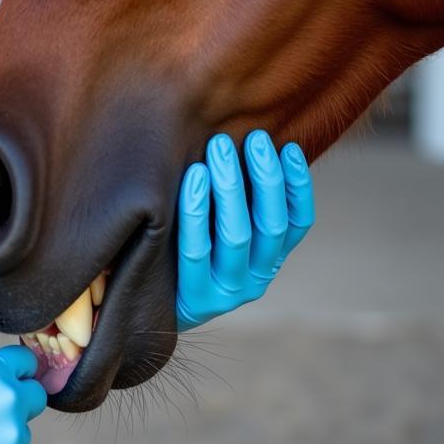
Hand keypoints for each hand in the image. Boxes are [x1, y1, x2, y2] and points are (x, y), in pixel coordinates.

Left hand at [176, 131, 314, 330]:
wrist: (145, 306)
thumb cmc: (181, 249)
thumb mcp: (217, 228)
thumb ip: (236, 199)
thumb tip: (250, 144)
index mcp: (268, 261)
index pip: (297, 223)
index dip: (298, 186)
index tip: (289, 148)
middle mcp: (255, 280)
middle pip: (270, 224)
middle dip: (264, 177)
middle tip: (253, 138)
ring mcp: (226, 292)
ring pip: (237, 234)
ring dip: (231, 187)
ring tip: (219, 148)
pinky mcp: (194, 297)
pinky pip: (197, 249)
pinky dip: (198, 211)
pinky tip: (194, 177)